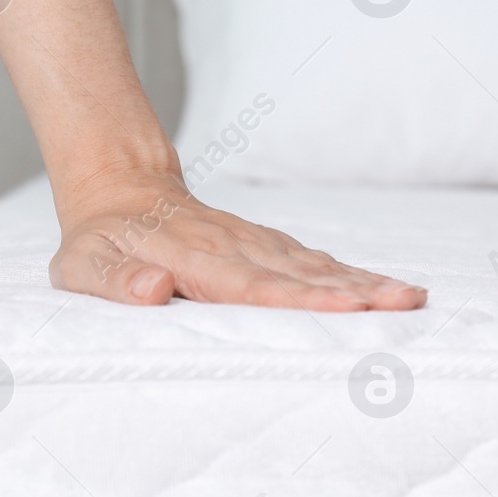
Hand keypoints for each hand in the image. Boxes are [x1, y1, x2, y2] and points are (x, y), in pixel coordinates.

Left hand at [49, 169, 428, 310]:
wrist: (119, 190)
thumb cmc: (100, 241)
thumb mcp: (84, 266)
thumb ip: (116, 281)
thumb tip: (153, 288)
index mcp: (193, 259)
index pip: (253, 285)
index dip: (299, 299)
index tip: (345, 306)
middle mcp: (234, 248)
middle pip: (302, 275)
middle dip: (356, 291)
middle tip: (407, 303)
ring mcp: (254, 243)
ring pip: (316, 265)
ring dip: (365, 281)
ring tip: (412, 297)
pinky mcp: (265, 245)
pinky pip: (313, 261)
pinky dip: (352, 274)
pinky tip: (384, 289)